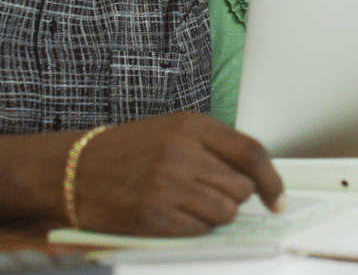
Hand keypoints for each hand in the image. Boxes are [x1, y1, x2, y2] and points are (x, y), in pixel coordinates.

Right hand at [73, 112, 283, 235]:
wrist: (79, 169)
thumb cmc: (130, 148)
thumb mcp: (173, 130)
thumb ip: (212, 146)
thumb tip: (255, 177)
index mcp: (190, 125)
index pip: (250, 152)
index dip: (271, 179)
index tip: (278, 198)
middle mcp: (182, 153)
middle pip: (241, 188)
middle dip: (232, 195)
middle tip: (207, 190)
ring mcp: (168, 186)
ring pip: (225, 213)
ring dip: (215, 214)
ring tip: (188, 201)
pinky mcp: (156, 217)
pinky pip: (200, 232)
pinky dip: (194, 228)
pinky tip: (172, 213)